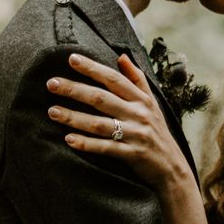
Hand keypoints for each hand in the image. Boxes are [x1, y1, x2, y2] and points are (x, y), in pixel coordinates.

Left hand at [46, 54, 192, 190]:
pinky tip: (68, 139)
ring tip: (52, 111)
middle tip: (52, 83)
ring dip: (74, 117)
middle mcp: (138, 113)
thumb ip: (136, 78)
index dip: (93, 68)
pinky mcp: (132, 154)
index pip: (114, 79)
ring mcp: (135, 134)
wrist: (172, 167)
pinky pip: (106, 148)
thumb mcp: (152, 103)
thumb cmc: (157, 130)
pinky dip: (87, 144)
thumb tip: (121, 56)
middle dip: (75, 89)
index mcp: (141, 99)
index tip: (71, 58)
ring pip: (99, 123)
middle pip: (102, 98)